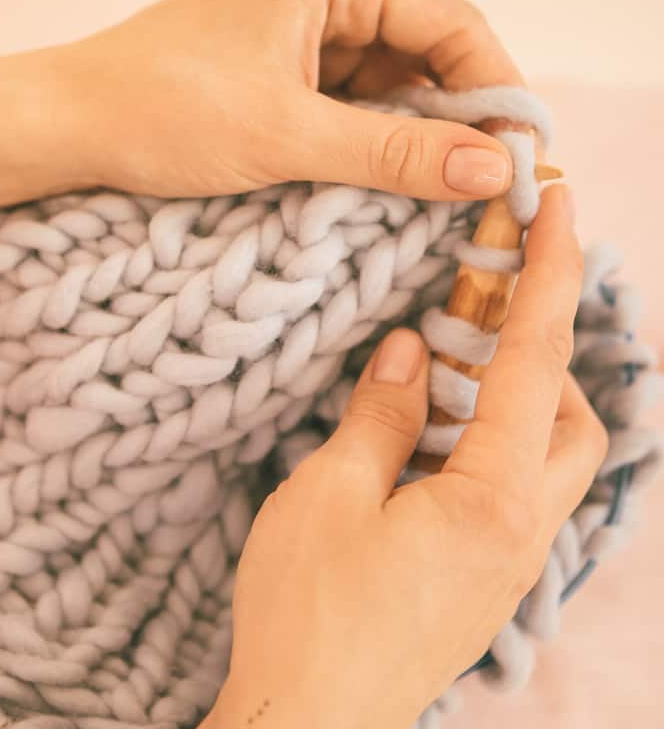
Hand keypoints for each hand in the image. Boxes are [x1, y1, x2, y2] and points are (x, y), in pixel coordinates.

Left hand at [63, 0, 522, 199]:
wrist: (65, 127)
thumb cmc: (158, 110)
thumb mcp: (286, 136)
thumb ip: (392, 154)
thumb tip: (493, 168)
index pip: (447, 22)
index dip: (494, 87)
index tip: (523, 154)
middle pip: (424, 55)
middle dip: (458, 121)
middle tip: (491, 189)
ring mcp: (298, 42)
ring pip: (387, 89)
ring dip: (415, 142)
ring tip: (443, 199)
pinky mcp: (277, 82)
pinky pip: (347, 111)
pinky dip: (370, 149)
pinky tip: (387, 190)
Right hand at [204, 185, 607, 728]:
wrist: (308, 723)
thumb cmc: (311, 613)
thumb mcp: (330, 492)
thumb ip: (384, 413)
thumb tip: (417, 350)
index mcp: (495, 497)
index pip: (538, 360)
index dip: (549, 273)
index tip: (557, 205)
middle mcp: (522, 532)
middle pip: (574, 419)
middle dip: (542, 350)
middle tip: (478, 313)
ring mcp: (506, 565)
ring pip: (546, 461)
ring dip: (509, 400)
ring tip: (435, 373)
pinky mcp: (480, 583)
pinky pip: (508, 495)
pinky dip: (483, 446)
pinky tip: (420, 443)